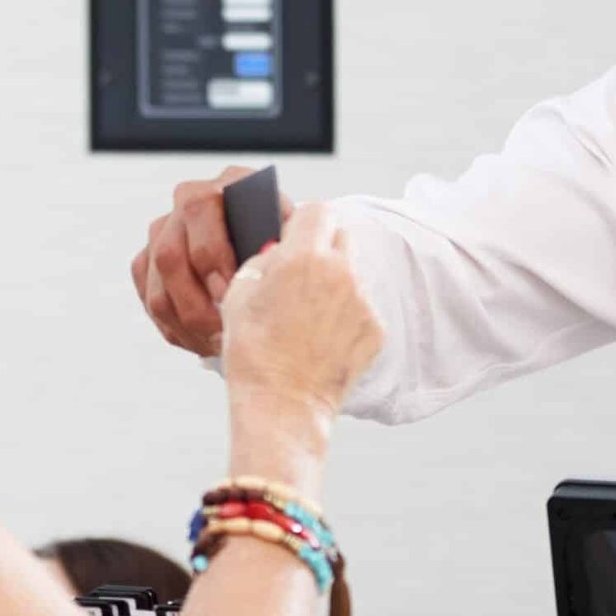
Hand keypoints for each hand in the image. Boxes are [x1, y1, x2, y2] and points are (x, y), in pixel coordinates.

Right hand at [131, 166, 294, 356]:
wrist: (288, 262)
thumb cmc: (295, 251)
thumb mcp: (297, 241)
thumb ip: (280, 246)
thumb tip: (268, 262)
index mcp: (231, 183)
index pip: (201, 208)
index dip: (211, 253)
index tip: (230, 293)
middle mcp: (194, 199)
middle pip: (170, 251)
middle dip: (195, 300)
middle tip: (222, 329)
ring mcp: (168, 227)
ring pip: (156, 281)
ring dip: (185, 319)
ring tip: (215, 343)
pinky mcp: (151, 258)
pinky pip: (149, 295)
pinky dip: (173, 325)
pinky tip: (199, 340)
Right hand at [219, 201, 384, 422]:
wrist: (282, 405)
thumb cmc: (253, 351)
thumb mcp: (239, 294)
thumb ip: (262, 260)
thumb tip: (278, 251)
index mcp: (304, 256)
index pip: (317, 210)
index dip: (303, 223)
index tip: (293, 238)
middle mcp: (341, 271)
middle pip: (340, 236)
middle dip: (322, 248)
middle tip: (300, 276)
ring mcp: (363, 301)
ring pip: (352, 274)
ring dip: (334, 283)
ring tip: (308, 316)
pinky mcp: (376, 329)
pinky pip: (362, 307)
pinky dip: (346, 316)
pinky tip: (322, 339)